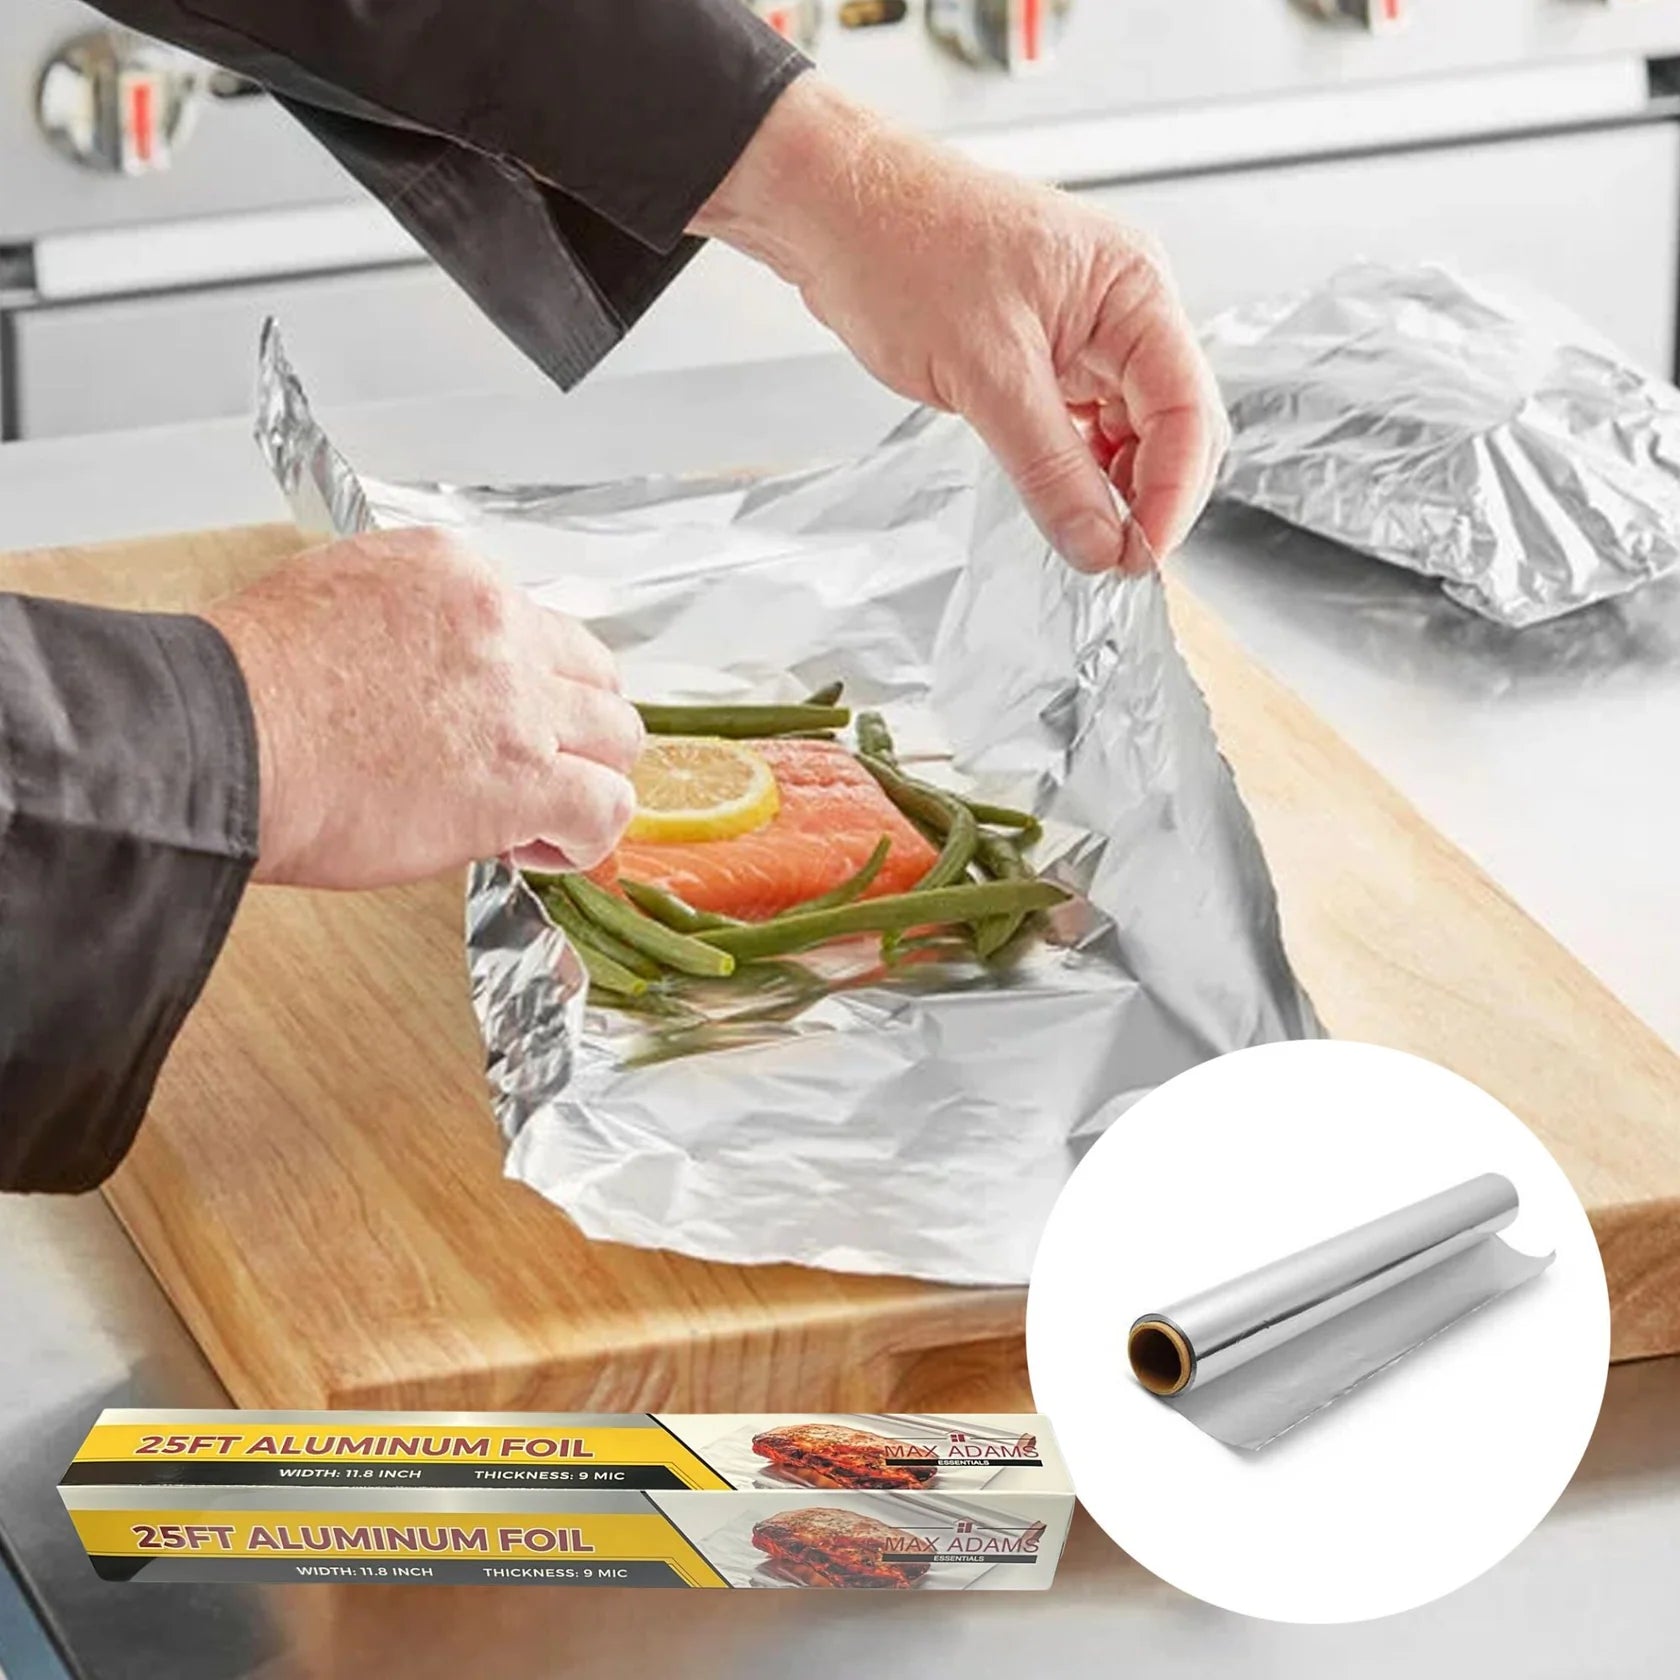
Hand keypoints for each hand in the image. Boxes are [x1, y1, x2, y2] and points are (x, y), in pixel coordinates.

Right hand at [204, 529, 640, 888]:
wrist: (221, 741)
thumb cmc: (243, 692)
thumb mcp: (331, 602)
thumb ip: (406, 626)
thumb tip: (430, 680)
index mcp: (454, 575)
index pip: (538, 627)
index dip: (531, 686)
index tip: (503, 724)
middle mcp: (500, 625)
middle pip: (594, 677)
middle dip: (575, 727)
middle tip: (536, 768)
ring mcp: (519, 702)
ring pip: (617, 738)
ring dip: (589, 778)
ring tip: (543, 816)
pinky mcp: (522, 779)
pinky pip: (604, 808)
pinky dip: (587, 836)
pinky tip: (547, 850)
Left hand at [694, 77, 1227, 573]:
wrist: (834, 210)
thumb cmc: (903, 246)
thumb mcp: (985, 372)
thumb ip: (1049, 467)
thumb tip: (1099, 543)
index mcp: (1133, 289)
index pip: (1187, 410)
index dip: (1173, 493)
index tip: (1141, 556)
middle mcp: (1123, 310)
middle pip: (1174, 425)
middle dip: (1152, 496)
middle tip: (1115, 562)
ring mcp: (1086, 333)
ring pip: (1131, 432)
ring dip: (1116, 489)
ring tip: (1087, 541)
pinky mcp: (1045, 356)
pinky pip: (1084, 426)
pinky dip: (1079, 470)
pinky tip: (1061, 502)